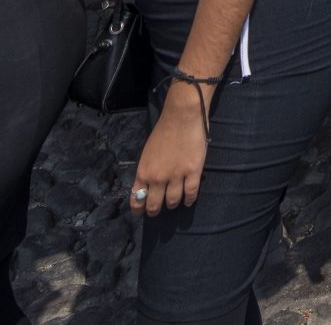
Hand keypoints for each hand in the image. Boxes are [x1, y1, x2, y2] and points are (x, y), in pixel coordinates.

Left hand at [131, 92, 210, 215]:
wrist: (181, 117)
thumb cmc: (163, 132)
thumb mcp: (147, 154)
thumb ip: (147, 172)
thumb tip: (148, 187)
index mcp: (143, 172)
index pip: (137, 199)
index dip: (138, 209)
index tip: (141, 212)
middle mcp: (157, 178)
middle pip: (154, 205)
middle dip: (154, 211)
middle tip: (156, 211)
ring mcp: (176, 176)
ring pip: (173, 201)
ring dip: (172, 205)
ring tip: (173, 204)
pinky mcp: (193, 172)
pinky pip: (191, 193)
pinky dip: (189, 200)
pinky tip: (188, 201)